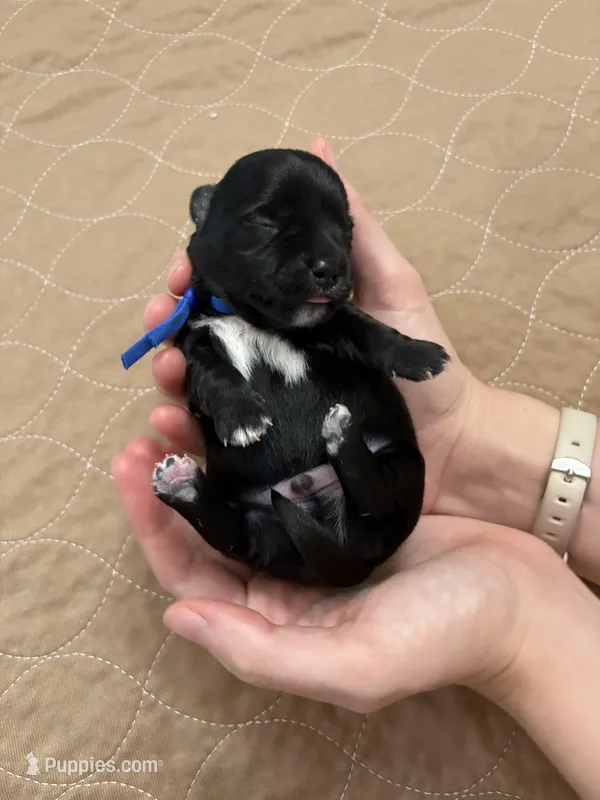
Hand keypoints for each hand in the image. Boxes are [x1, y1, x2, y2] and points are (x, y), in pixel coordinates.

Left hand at [112, 436, 565, 711]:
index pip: (191, 572)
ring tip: (180, 400)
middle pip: (207, 523)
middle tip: (147, 424)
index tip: (129, 467)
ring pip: (241, 487)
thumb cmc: (447, 634)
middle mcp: (285, 574)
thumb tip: (179, 617)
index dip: (152, 525)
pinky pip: (285, 463)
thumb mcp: (357, 667)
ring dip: (207, 448)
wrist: (522, 596)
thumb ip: (262, 654)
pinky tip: (247, 403)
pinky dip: (258, 436)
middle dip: (169, 476)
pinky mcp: (344, 497)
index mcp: (276, 618)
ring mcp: (314, 530)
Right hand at [144, 137, 479, 511]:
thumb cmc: (425, 361)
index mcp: (290, 311)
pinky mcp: (269, 445)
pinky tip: (166, 422)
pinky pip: (217, 435)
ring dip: (170, 369)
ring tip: (166, 368)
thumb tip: (319, 145)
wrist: (450, 442)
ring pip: (201, 380)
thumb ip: (356, 226)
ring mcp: (268, 399)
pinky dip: (182, 428)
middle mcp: (270, 352)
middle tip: (162, 316)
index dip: (197, 272)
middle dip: (171, 318)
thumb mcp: (391, 282)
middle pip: (203, 330)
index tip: (182, 269)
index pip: (228, 285)